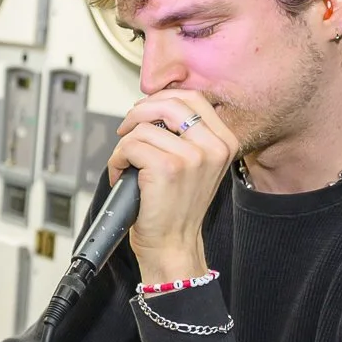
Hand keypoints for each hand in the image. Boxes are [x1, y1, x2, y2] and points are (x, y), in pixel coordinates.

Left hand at [107, 89, 236, 284]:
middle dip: (140, 112)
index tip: (145, 112)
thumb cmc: (177, 208)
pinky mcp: (167, 168)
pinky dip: (117, 160)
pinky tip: (121, 174)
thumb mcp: (197, 166)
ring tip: (127, 164)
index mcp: (225, 142)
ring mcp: (191, 157)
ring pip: (144, 128)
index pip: (193, 97)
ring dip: (125, 145)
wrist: (173, 244)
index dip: (161, 99)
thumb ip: (188, 135)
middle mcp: (213, 147)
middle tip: (126, 128)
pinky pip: (130, 146)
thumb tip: (157, 107)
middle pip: (170, 103)